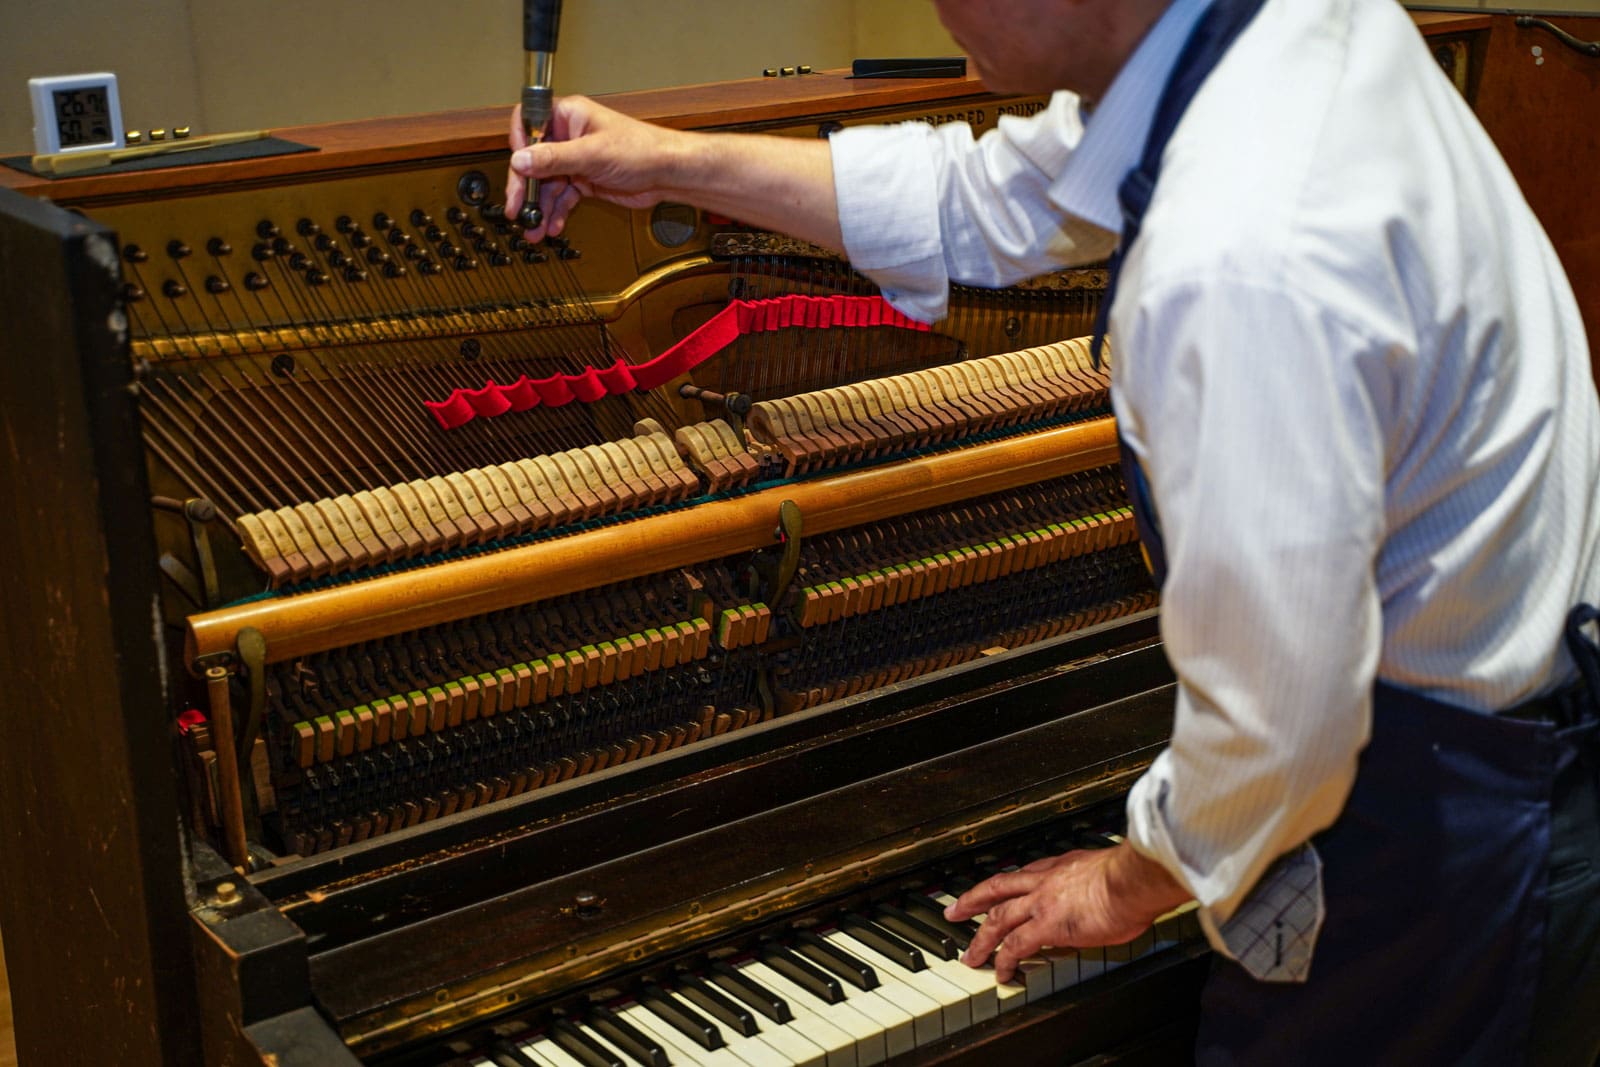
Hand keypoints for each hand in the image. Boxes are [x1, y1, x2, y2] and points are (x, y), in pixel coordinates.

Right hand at [506, 96, 691, 241]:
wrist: (667, 173)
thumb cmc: (642, 150)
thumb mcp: (592, 154)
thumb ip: (554, 158)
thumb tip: (521, 159)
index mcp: (568, 116)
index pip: (528, 123)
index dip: (518, 145)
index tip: (516, 168)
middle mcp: (568, 136)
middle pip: (533, 160)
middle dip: (526, 188)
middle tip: (519, 209)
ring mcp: (576, 159)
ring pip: (547, 184)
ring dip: (540, 207)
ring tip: (534, 228)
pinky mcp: (584, 180)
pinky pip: (562, 197)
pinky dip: (556, 211)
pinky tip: (552, 224)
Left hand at [944, 842, 1190, 983]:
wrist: (1132, 880)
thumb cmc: (1131, 877)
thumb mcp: (1106, 872)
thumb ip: (1094, 884)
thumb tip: (1101, 899)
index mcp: (1059, 865)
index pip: (1023, 876)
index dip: (1005, 887)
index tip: (994, 893)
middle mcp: (1044, 880)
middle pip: (997, 890)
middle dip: (972, 901)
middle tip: (955, 911)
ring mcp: (1042, 902)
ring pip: (998, 919)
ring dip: (981, 938)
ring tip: (971, 956)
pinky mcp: (1047, 925)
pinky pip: (1017, 945)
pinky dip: (1005, 959)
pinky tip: (1000, 972)